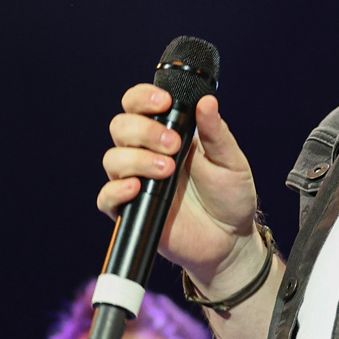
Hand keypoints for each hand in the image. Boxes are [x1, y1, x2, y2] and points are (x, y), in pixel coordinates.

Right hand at [97, 86, 262, 291]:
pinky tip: (137, 188)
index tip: (164, 102)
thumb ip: (216, 133)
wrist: (231, 240)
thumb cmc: (230, 195)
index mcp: (170, 133)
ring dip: (137, 159)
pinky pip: (106, 198)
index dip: (143, 98)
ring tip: (167, 170)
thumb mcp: (230, 160)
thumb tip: (207, 101)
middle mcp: (147, 153)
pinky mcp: (132, 211)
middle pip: (121, 127)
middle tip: (174, 144)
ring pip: (113, 159)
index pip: (140, 105)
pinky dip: (116, 191)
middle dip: (143, 130)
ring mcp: (137, 182)